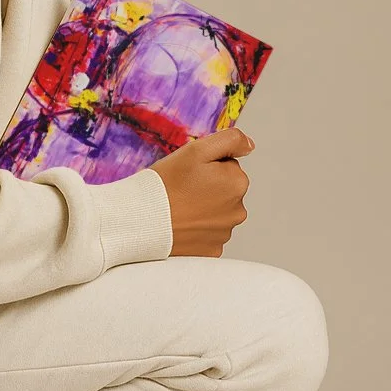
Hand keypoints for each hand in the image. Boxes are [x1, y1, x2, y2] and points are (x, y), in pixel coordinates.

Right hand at [148, 127, 254, 257]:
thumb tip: (249, 145)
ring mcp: (224, 233)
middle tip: (181, 189)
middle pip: (224, 191)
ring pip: (215, 213)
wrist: (141, 220)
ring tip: (178, 207)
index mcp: (237, 183)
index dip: (206, 167)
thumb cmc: (166, 184)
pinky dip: (196, 229)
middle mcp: (237, 211)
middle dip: (207, 188)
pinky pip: (207, 234)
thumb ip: (230, 140)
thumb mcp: (196, 150)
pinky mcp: (211, 250)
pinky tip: (180, 223)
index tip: (188, 173)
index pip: (227, 166)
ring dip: (201, 209)